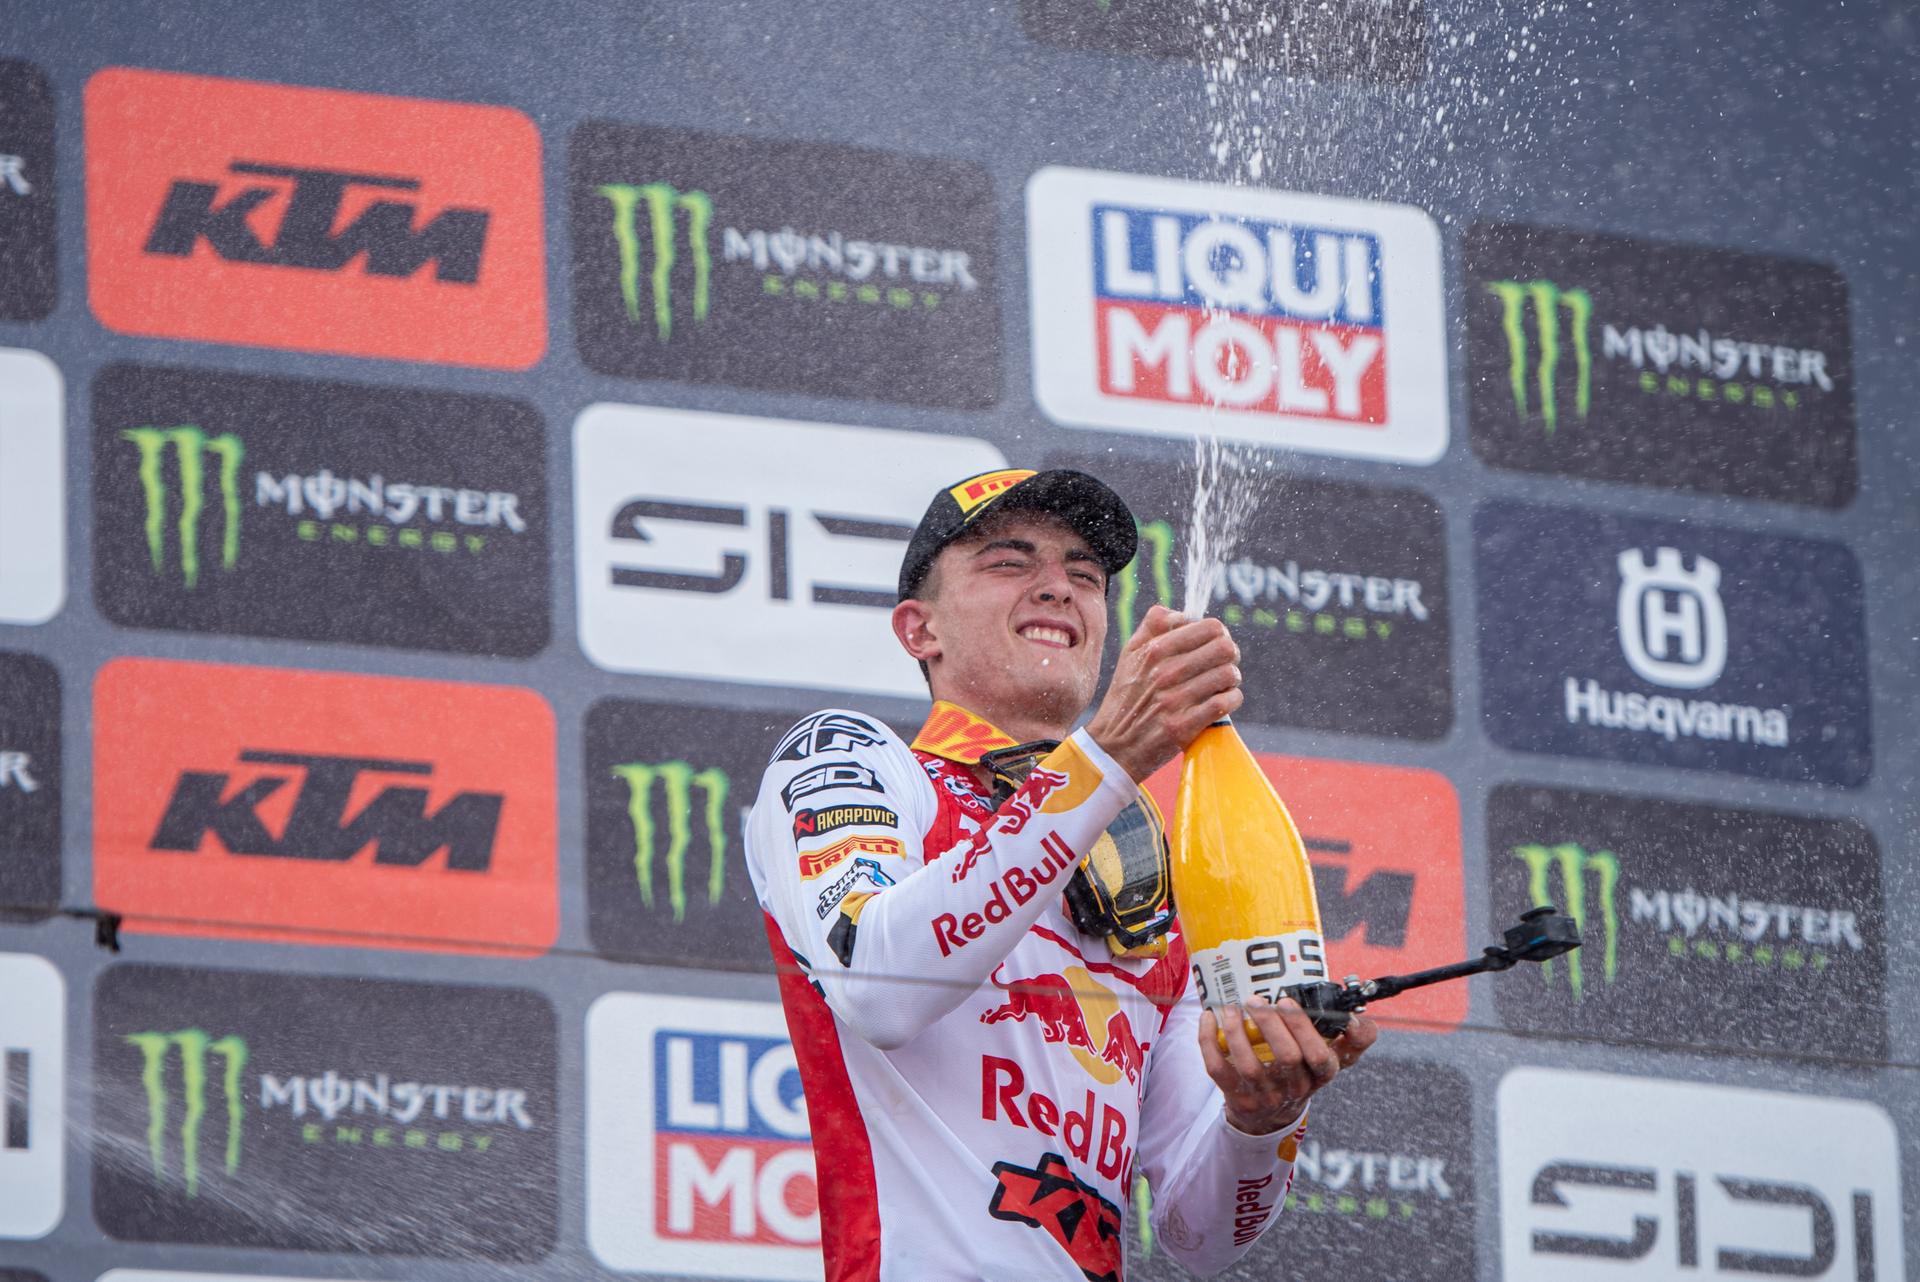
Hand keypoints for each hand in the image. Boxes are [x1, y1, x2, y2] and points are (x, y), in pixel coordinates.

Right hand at [1085, 605, 1241, 781]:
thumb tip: (1185, 614)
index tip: (1214, 645)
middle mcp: (1165, 672)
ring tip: (1221, 684)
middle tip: (1223, 664)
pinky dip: (1231, 700)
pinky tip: (1222, 701)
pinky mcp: (1184, 726)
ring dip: (1231, 680)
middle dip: (1230, 655)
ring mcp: (1175, 700)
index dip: (1219, 634)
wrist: (1114, 744)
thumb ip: (1153, 625)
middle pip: (1225, 648)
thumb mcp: (1129, 654)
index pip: (1210, 627)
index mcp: (1154, 650)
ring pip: (1228, 675)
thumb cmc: (1126, 696)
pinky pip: (1226, 702)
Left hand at [1199, 996, 1378, 1135]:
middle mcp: (1294, 1089)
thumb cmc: (1299, 1073)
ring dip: (1237, 1031)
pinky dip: (1209, 1041)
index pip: (1321, 1058)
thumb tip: (1357, 1020)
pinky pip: (1218, 1069)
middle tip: (1255, 999)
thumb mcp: (1329, 1060)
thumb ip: (1353, 1040)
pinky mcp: (1237, 1097)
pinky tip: (1208, 1019)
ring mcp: (1264, 1096)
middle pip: (1287, 1057)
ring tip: (1231, 1007)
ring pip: (1250, 1065)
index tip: (1288, 1000)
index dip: (1304, 1029)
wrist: (1267, 1117)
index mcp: (1319, 1076)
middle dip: (1270, 1024)